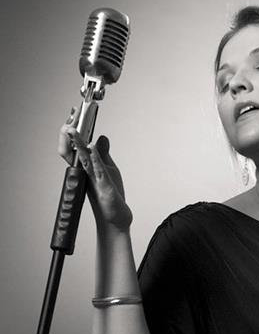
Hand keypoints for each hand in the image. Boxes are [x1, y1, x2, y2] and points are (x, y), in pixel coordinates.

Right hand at [58, 106, 132, 232]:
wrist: (115, 217)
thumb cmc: (112, 195)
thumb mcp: (109, 169)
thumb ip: (103, 154)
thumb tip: (100, 137)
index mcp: (86, 167)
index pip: (75, 147)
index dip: (71, 133)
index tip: (72, 116)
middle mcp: (86, 173)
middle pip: (71, 151)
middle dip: (68, 136)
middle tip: (68, 121)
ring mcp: (93, 180)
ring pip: (82, 159)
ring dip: (77, 144)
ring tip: (72, 130)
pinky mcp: (103, 187)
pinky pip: (97, 170)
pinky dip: (94, 157)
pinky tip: (92, 147)